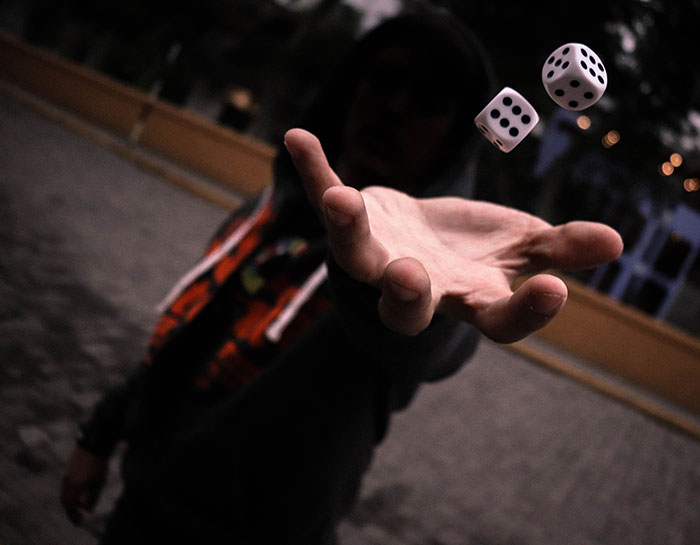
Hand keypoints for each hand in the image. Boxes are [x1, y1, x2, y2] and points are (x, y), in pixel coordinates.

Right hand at [61, 446, 107, 525]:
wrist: (93, 444)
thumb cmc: (98, 464)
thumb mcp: (98, 483)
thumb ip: (92, 497)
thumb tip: (87, 509)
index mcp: (74, 486)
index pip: (69, 506)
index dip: (73, 515)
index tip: (79, 521)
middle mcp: (67, 482)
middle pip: (65, 500)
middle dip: (71, 510)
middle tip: (78, 515)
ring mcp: (67, 474)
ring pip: (65, 492)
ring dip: (71, 501)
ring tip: (80, 504)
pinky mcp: (69, 469)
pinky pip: (66, 485)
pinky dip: (71, 492)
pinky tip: (79, 492)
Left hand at [284, 128, 622, 341]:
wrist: (419, 247)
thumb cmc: (473, 253)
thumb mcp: (520, 248)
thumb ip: (561, 248)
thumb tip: (616, 241)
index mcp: (468, 299)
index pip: (499, 322)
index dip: (525, 312)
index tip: (553, 289)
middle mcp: (418, 288)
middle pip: (407, 308)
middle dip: (408, 297)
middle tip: (412, 279)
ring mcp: (379, 259)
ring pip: (357, 258)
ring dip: (348, 230)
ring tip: (343, 200)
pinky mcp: (356, 223)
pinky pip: (328, 198)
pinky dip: (315, 171)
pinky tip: (299, 137)